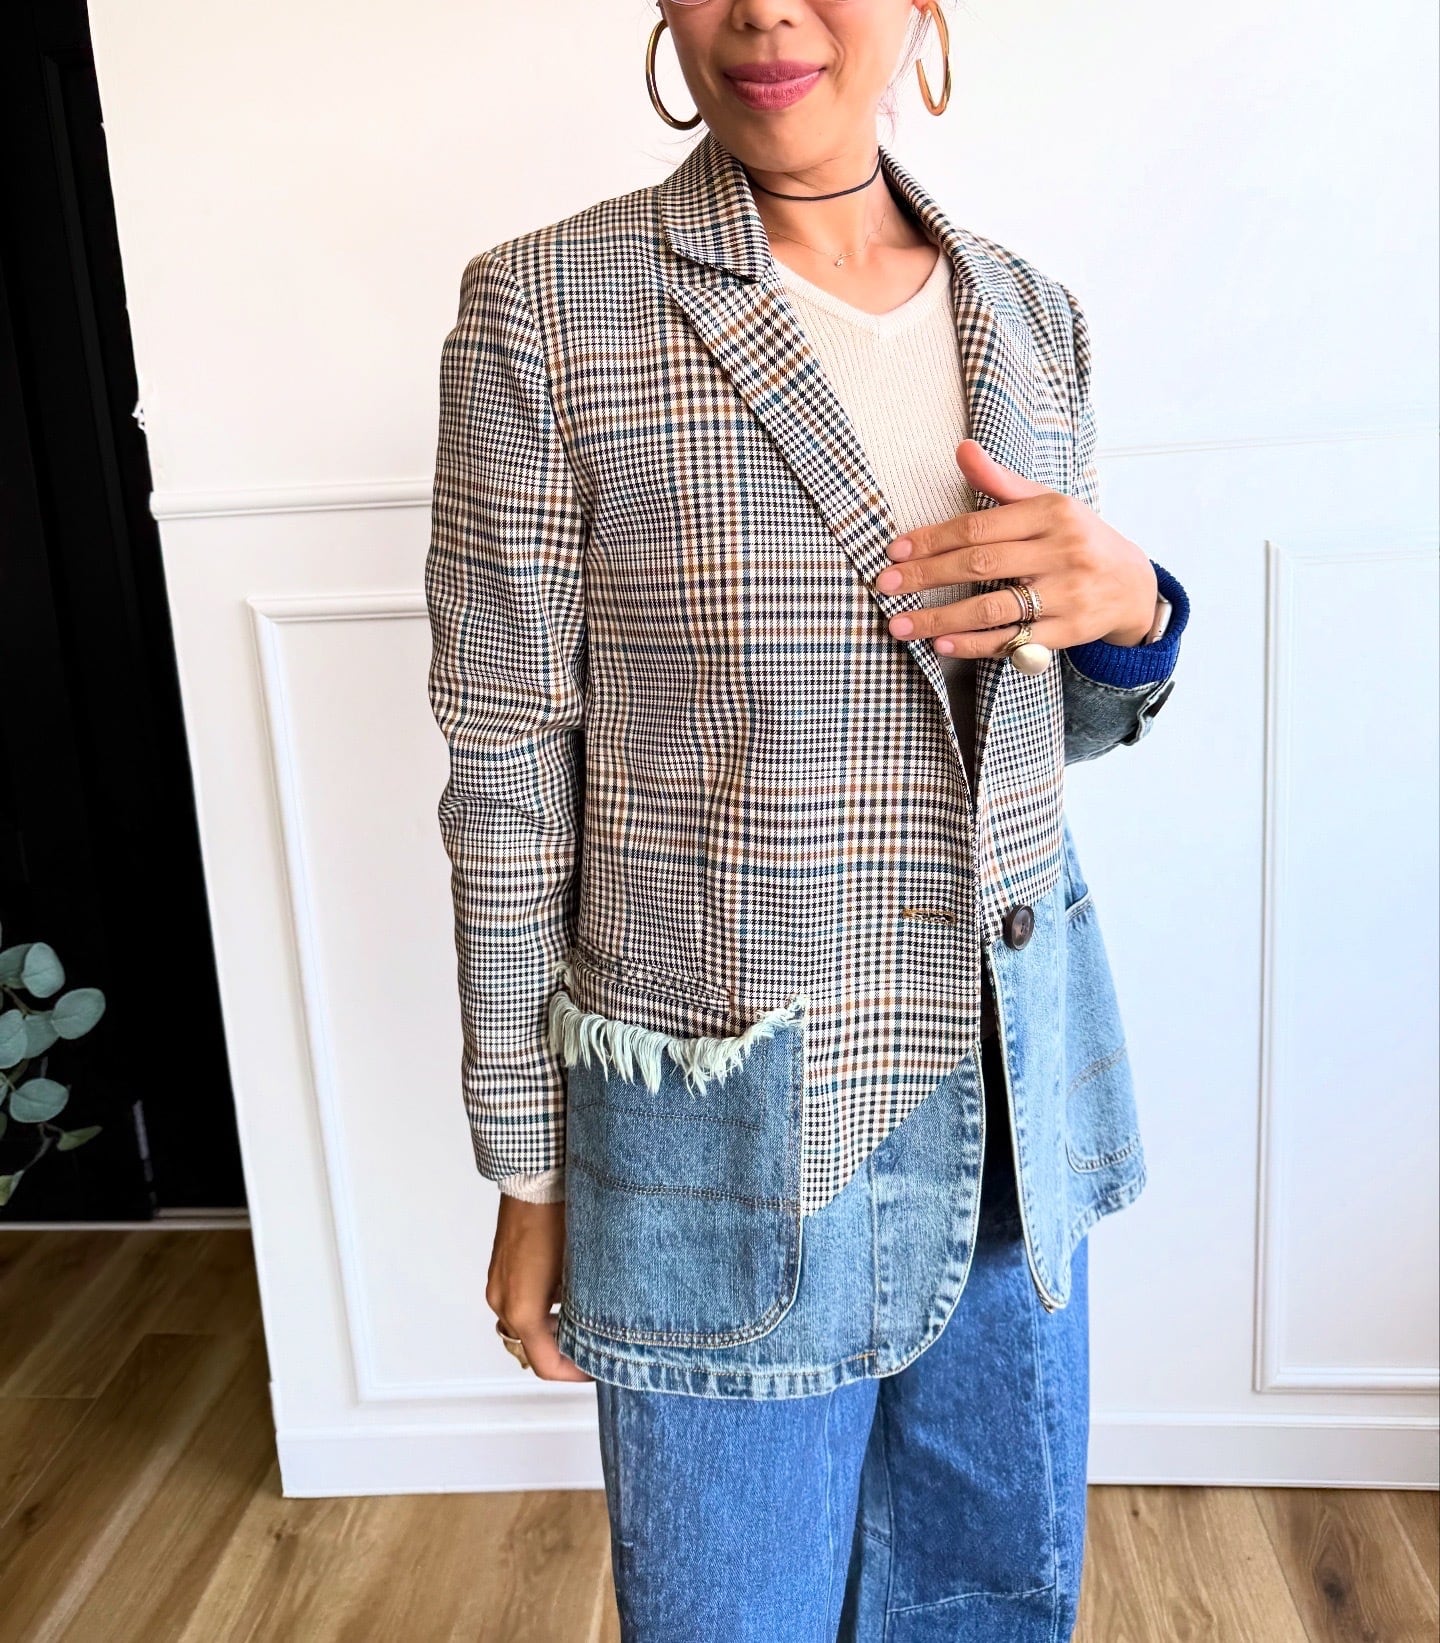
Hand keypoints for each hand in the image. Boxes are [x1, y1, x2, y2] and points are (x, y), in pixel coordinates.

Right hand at [487, 1197, 591, 1381]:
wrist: (534, 1175)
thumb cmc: (558, 1214)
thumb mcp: (581, 1268)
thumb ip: (586, 1307)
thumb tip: (602, 1327)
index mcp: (523, 1308)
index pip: (546, 1365)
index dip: (575, 1373)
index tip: (598, 1367)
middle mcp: (504, 1302)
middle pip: (533, 1349)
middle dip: (565, 1353)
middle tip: (597, 1346)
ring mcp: (499, 1286)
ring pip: (524, 1328)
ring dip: (553, 1330)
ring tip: (587, 1319)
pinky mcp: (501, 1270)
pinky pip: (519, 1305)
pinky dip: (541, 1310)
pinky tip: (569, 1293)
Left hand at [873, 439, 1157, 652]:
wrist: (1132, 584)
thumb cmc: (1076, 538)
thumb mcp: (1046, 503)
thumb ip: (1001, 483)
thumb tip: (962, 449)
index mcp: (1051, 513)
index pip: (979, 526)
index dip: (933, 539)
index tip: (895, 551)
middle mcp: (1062, 552)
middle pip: (981, 565)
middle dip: (927, 575)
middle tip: (885, 586)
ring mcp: (1066, 594)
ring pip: (993, 608)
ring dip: (941, 618)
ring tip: (900, 625)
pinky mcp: (1068, 632)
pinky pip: (1013, 640)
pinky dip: (974, 644)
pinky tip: (941, 644)